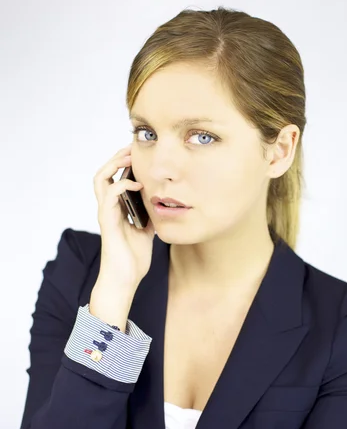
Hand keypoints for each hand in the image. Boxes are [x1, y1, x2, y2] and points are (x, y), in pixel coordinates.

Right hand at [93, 145, 155, 290]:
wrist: (125, 280)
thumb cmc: (133, 260)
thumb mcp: (147, 233)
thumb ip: (150, 217)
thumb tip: (162, 206)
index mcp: (117, 209)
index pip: (115, 178)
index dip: (125, 164)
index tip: (141, 154)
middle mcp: (108, 208)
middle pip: (105, 172)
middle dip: (118, 157)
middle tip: (134, 148)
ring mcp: (106, 214)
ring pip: (101, 178)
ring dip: (115, 164)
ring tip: (130, 157)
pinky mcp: (108, 221)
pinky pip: (109, 195)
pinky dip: (122, 185)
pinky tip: (137, 184)